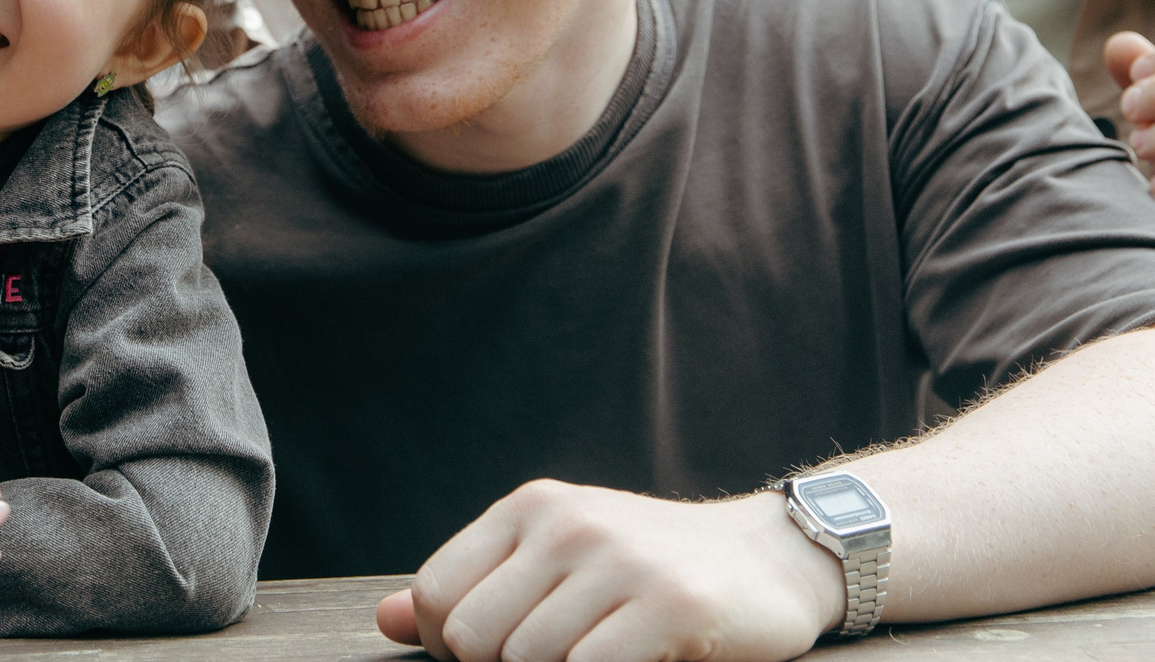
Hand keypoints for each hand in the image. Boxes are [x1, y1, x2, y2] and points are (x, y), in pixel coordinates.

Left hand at [373, 481, 838, 661]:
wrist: (767, 560)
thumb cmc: (646, 569)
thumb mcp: (553, 560)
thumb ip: (472, 587)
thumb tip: (386, 621)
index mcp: (530, 508)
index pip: (437, 593)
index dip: (450, 646)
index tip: (493, 657)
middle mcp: (568, 524)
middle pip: (475, 637)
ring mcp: (620, 562)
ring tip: (596, 659)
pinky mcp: (670, 606)